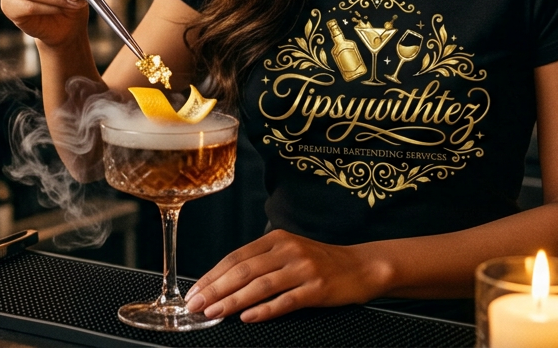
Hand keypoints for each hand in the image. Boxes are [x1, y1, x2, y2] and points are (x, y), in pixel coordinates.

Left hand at [184, 230, 391, 322]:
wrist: (362, 266)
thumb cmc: (321, 262)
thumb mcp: (289, 252)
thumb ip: (261, 262)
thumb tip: (224, 282)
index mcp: (276, 240)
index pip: (236, 257)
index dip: (212, 275)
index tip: (195, 291)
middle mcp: (288, 251)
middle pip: (243, 270)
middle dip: (215, 289)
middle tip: (196, 304)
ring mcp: (303, 269)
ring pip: (260, 286)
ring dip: (233, 301)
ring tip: (214, 312)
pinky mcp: (317, 289)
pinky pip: (285, 301)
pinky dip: (264, 310)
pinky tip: (248, 317)